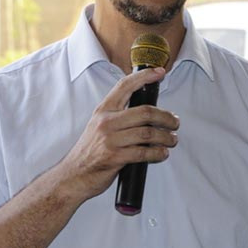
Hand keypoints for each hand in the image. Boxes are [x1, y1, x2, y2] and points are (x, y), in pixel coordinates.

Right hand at [59, 67, 178, 199]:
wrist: (73, 175)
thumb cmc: (89, 151)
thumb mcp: (98, 126)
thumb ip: (118, 117)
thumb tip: (146, 112)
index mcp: (103, 110)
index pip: (125, 86)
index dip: (144, 77)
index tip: (160, 72)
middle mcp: (106, 122)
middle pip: (145, 112)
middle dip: (166, 117)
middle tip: (174, 122)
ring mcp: (110, 140)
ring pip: (148, 133)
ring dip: (166, 137)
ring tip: (172, 140)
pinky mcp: (114, 157)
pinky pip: (143, 153)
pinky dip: (158, 153)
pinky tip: (162, 153)